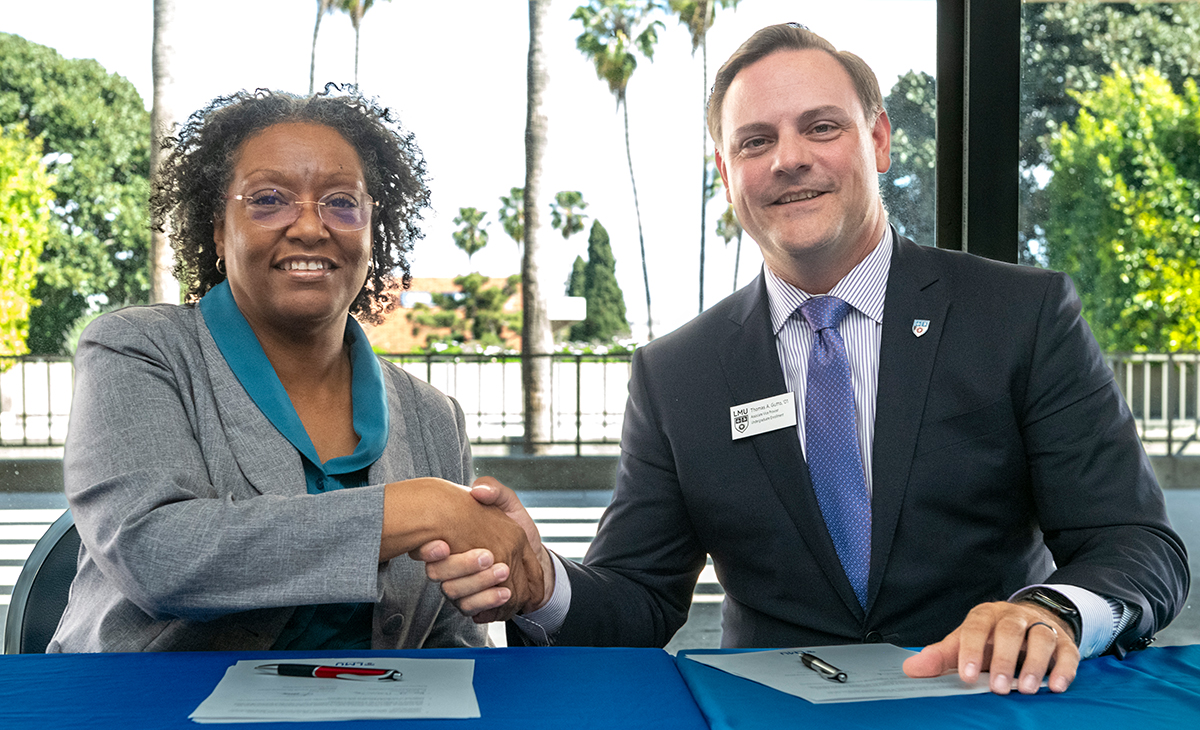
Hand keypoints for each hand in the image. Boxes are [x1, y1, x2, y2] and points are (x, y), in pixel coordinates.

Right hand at [413, 477, 553, 622]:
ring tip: (504, 571)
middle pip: (436, 572)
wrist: (533, 557)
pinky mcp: (470, 603)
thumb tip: (478, 491)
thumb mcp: (507, 504)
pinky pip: (469, 609)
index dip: (426, 550)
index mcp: (451, 539)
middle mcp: (449, 563)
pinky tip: (504, 592)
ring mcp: (458, 584)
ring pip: (452, 592)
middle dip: (461, 566)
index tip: (443, 546)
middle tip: (488, 556)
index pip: (423, 547)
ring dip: (478, 583)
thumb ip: (494, 491)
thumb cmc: (514, 528)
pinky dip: (487, 601)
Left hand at [901, 600, 1079, 694]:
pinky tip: (1057, 685)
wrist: (1028, 621)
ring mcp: (1041, 626)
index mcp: (985, 615)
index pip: (976, 627)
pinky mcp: (1064, 641)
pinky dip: (1064, 668)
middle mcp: (1014, 616)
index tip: (966, 676)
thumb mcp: (964, 643)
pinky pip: (1068, 652)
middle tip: (998, 687)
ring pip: (1041, 637)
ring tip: (1026, 689)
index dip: (971, 650)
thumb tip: (911, 669)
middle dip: (1004, 659)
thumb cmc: (990, 638)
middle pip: (1010, 631)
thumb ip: (940, 657)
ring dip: (1035, 664)